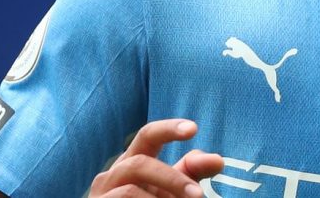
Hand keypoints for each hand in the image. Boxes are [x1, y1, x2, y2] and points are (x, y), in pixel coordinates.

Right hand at [89, 119, 223, 197]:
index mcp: (133, 161)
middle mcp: (112, 174)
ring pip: (130, 189)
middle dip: (172, 179)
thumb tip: (219, 160)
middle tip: (199, 196)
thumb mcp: (173, 189)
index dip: (169, 128)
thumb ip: (191, 173)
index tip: (194, 128)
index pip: (148, 135)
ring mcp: (101, 194)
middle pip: (140, 163)